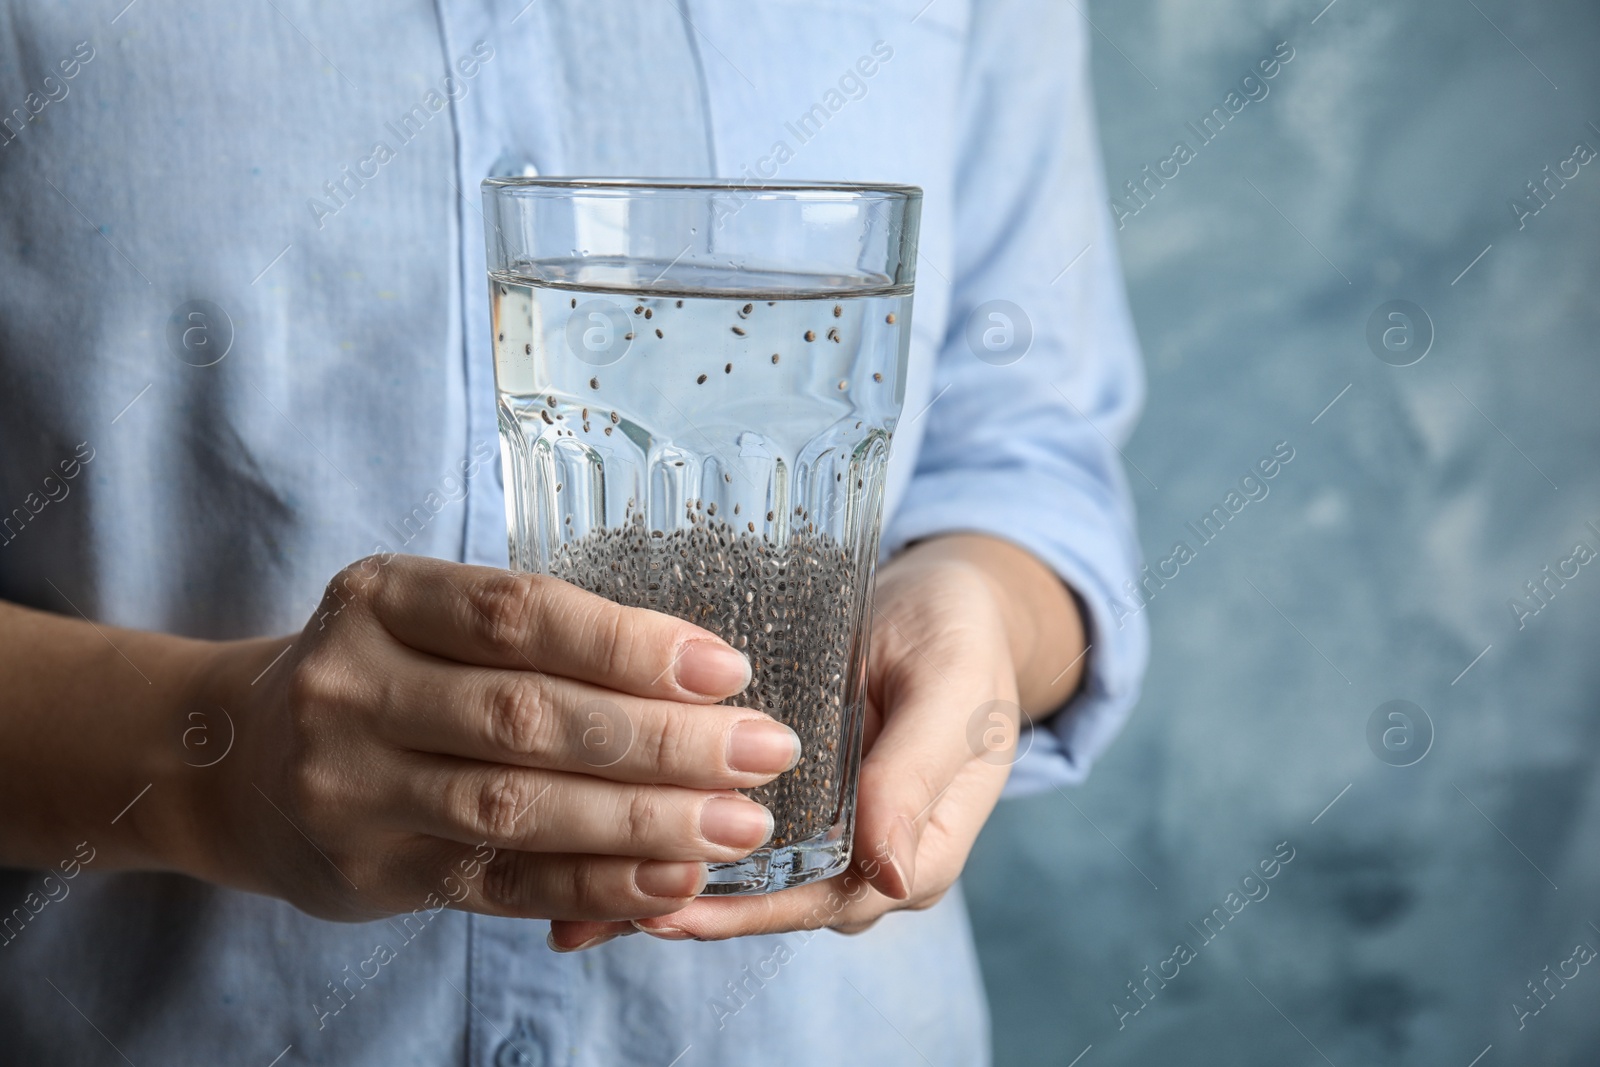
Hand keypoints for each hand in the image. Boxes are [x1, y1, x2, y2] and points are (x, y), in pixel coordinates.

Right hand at [181, 554, 801, 923]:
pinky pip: (502, 882)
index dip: (628, 643)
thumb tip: (700, 677)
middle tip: (762, 752)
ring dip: (644, 822)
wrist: (237, 763)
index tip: (728, 668)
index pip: (517, 614)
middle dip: (662, 740)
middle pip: (528, 717)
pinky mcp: (372, 873)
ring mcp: (352, 788)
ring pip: (518, 808)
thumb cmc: (377, 673)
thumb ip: (532, 638)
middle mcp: (352, 688)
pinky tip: (673, 881)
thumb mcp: (422, 618)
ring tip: (738, 825)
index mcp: (380, 597)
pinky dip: (597, 883)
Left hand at [548, 534, 1083, 948]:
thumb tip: (887, 874)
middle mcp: (862, 856)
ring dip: (664, 882)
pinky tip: (591, 843)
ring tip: (576, 901)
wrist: (943, 599)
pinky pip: (725, 828)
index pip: (829, 899)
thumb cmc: (959, 638)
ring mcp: (822, 829)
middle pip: (772, 902)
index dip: (751, 910)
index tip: (674, 905)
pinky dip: (664, 837)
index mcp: (917, 846)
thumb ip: (917, 775)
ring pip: (741, 876)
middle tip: (602, 907)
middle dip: (688, 907)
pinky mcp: (783, 793)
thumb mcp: (950, 691)